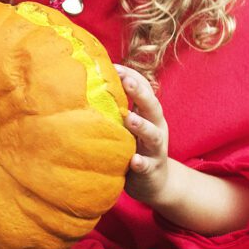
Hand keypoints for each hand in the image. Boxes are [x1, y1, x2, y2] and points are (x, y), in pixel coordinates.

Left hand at [118, 64, 171, 204]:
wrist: (156, 183)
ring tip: (130, 119)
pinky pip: (146, 165)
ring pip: (153, 135)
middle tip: (126, 82)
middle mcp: (156, 127)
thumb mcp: (130, 125)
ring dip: (141, 126)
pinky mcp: (152, 169)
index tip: (114, 66)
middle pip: (152, 106)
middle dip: (140, 93)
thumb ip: (118, 107)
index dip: (131, 76)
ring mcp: (155, 149)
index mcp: (149, 114)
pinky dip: (140, 163)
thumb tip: (92, 83)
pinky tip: (133, 161)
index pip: (144, 89)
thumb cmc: (136, 147)